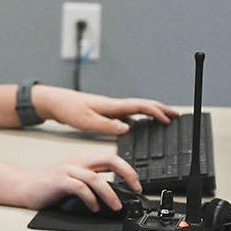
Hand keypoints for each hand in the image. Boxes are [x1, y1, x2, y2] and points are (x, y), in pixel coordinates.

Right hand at [8, 149, 139, 212]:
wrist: (25, 187)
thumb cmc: (51, 185)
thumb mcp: (77, 180)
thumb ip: (95, 182)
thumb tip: (117, 195)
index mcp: (85, 159)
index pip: (113, 158)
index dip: (129, 170)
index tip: (138, 185)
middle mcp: (78, 161)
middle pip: (109, 159)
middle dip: (126, 173)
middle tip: (136, 188)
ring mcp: (68, 170)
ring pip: (95, 177)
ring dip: (109, 193)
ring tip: (116, 206)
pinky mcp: (59, 181)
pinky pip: (79, 188)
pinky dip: (90, 199)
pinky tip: (94, 207)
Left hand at [31, 88, 176, 134]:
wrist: (55, 102)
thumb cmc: (68, 110)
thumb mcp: (87, 121)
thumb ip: (107, 126)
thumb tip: (127, 128)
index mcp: (112, 106)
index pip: (140, 106)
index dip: (157, 112)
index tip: (169, 120)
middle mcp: (113, 105)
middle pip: (143, 105)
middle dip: (161, 110)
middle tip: (176, 116)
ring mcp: (110, 109)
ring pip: (136, 109)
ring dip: (151, 113)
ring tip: (163, 119)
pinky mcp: (105, 113)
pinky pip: (127, 115)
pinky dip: (138, 118)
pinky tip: (138, 126)